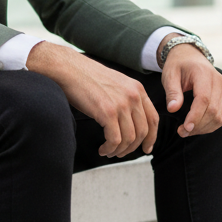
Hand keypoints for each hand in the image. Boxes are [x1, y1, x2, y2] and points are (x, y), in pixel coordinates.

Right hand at [26, 42, 160, 156]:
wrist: (69, 69)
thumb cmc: (86, 78)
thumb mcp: (116, 84)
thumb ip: (126, 99)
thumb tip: (129, 122)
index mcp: (137, 89)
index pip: (153, 118)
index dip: (152, 137)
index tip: (146, 148)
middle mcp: (133, 96)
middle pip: (143, 131)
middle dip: (133, 148)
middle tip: (121, 153)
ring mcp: (121, 104)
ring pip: (129, 139)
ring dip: (119, 150)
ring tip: (109, 151)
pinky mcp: (108, 112)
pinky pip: (115, 140)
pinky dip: (109, 148)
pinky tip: (102, 149)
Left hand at [159, 37, 221, 138]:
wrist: (189, 56)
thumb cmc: (178, 65)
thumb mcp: (170, 75)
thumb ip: (172, 92)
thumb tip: (173, 109)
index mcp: (204, 74)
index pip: (204, 99)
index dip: (195, 116)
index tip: (185, 128)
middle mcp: (218, 81)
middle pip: (213, 110)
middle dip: (198, 125)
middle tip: (182, 132)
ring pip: (219, 116)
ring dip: (204, 128)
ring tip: (187, 131)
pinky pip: (221, 116)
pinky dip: (210, 125)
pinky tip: (197, 127)